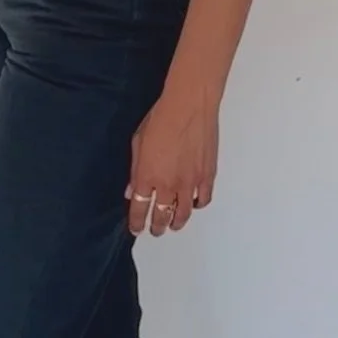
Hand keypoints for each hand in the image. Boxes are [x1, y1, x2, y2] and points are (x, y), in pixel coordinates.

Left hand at [126, 91, 218, 236]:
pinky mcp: (207, 176)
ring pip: (183, 214)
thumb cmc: (160, 119)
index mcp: (147, 177)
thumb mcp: (137, 142)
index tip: (136, 229)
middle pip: (161, 216)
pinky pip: (203, 200)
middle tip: (155, 231)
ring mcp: (189, 183)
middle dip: (156, 227)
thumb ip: (135, 170)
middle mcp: (167, 185)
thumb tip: (131, 189)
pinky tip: (193, 204)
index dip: (136, 222)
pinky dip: (196, 206)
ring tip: (173, 225)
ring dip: (176, 223)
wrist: (188, 107)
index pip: (139, 209)